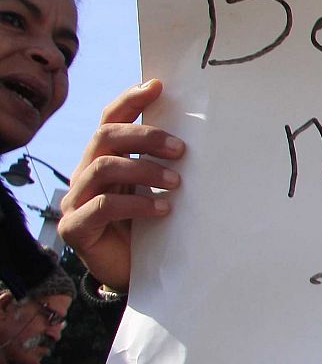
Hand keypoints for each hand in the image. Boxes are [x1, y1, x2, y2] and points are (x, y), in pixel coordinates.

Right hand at [56, 80, 184, 291]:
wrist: (136, 276)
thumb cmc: (152, 229)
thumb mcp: (160, 191)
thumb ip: (166, 165)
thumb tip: (204, 136)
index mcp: (105, 159)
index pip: (111, 120)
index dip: (130, 100)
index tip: (158, 86)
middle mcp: (85, 174)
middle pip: (106, 136)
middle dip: (145, 136)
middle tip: (181, 150)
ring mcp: (76, 200)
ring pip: (103, 167)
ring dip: (144, 169)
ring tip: (176, 183)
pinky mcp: (75, 228)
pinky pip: (101, 206)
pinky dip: (135, 204)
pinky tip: (162, 210)